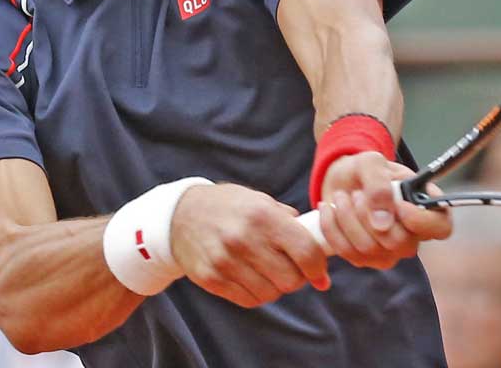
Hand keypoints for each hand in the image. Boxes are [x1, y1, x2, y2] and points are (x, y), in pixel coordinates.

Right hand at [170, 183, 329, 307]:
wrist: (180, 215)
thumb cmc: (229, 206)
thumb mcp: (260, 200)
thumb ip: (288, 220)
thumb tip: (318, 241)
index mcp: (263, 216)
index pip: (305, 252)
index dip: (319, 267)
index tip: (321, 274)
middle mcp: (244, 240)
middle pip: (290, 280)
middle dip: (298, 279)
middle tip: (294, 271)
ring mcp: (226, 262)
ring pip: (270, 293)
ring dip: (277, 287)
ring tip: (271, 272)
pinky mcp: (212, 279)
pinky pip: (249, 300)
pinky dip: (258, 294)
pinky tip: (254, 278)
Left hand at [317, 152, 451, 268]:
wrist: (342, 180)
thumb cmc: (365, 169)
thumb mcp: (371, 162)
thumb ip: (379, 184)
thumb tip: (383, 223)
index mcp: (425, 207)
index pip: (441, 228)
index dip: (422, 221)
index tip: (400, 205)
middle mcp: (412, 235)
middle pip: (399, 243)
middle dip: (369, 215)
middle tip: (356, 193)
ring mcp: (389, 251)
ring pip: (369, 249)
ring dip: (347, 218)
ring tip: (341, 197)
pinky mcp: (365, 259)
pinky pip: (347, 252)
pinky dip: (332, 227)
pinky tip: (329, 209)